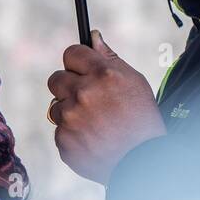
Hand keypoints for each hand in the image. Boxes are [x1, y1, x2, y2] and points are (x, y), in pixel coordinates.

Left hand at [47, 30, 166, 184]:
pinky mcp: (63, 141)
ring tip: (95, 125)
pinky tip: (92, 140)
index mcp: (101, 74)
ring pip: (56, 107)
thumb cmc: (142, 119)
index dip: (77, 63)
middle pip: (56, 79)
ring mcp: (70, 119)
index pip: (71, 53)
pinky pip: (60, 131)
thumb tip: (93, 36)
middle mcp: (82, 93)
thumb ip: (109, 58)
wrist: (144, 163)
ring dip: (70, 113)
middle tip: (88, 100)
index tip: (82, 71)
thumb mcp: (134, 82)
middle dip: (68, 87)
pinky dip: (72, 136)